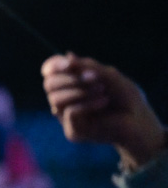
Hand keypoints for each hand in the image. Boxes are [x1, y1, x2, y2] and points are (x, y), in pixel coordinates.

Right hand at [41, 53, 165, 168]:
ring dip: (80, 91)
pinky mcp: (73, 131)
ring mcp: (66, 117)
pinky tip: (103, 101)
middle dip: (70, 79)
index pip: (49, 71)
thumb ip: (87, 67)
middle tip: (94, 78)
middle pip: (49, 84)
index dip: (54, 66)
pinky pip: (69, 112)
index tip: (68, 64)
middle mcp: (64, 100)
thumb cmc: (124, 96)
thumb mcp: (107, 75)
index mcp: (69, 84)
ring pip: (55, 99)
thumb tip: (67, 55)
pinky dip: (87, 103)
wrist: (138, 119)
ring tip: (102, 90)